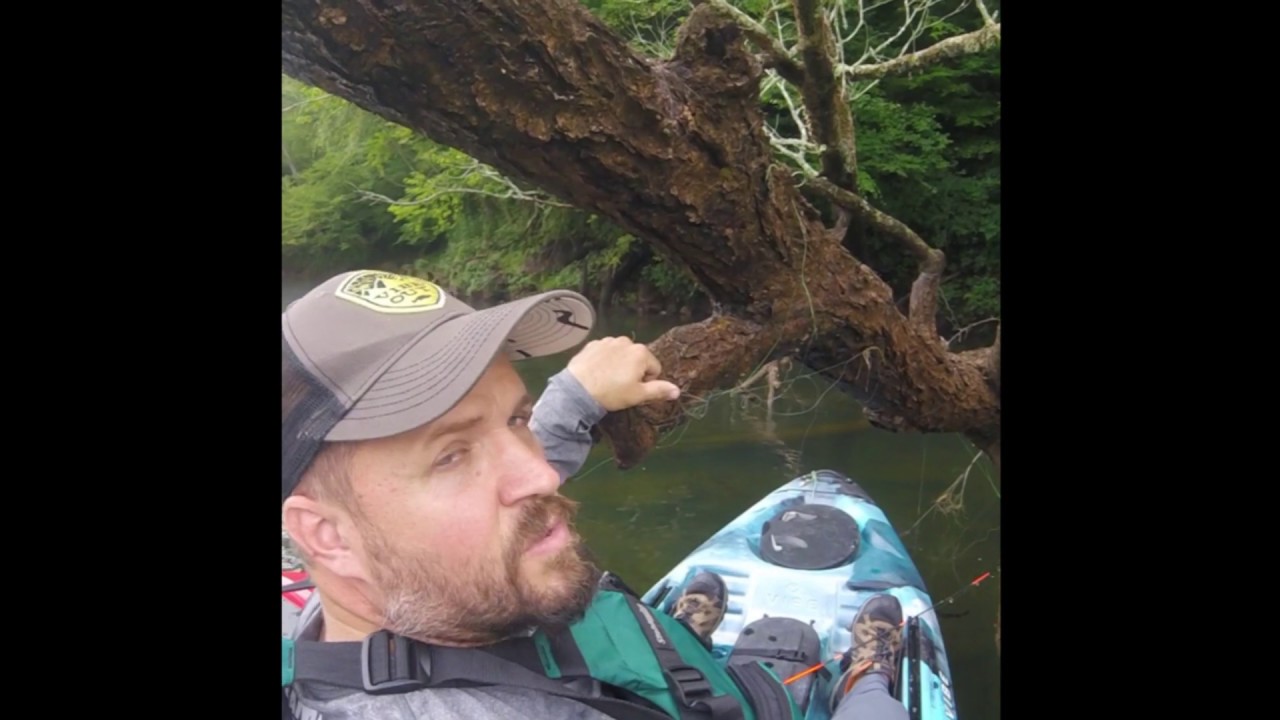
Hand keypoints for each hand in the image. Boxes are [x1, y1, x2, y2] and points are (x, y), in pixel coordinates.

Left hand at [566, 336, 680, 411]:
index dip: (647, 381)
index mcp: (641, 352)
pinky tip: (597, 372)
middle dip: (633, 371)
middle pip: (638, 358)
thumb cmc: (612, 393)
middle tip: (621, 386)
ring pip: (621, 354)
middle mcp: (626, 341)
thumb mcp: (638, 395)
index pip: (654, 368)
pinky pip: (605, 352)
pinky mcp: (592, 344)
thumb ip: (659, 390)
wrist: (578, 391)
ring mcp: (607, 341)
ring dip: (619, 364)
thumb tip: (678, 391)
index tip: (634, 389)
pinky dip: (604, 360)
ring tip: (608, 379)